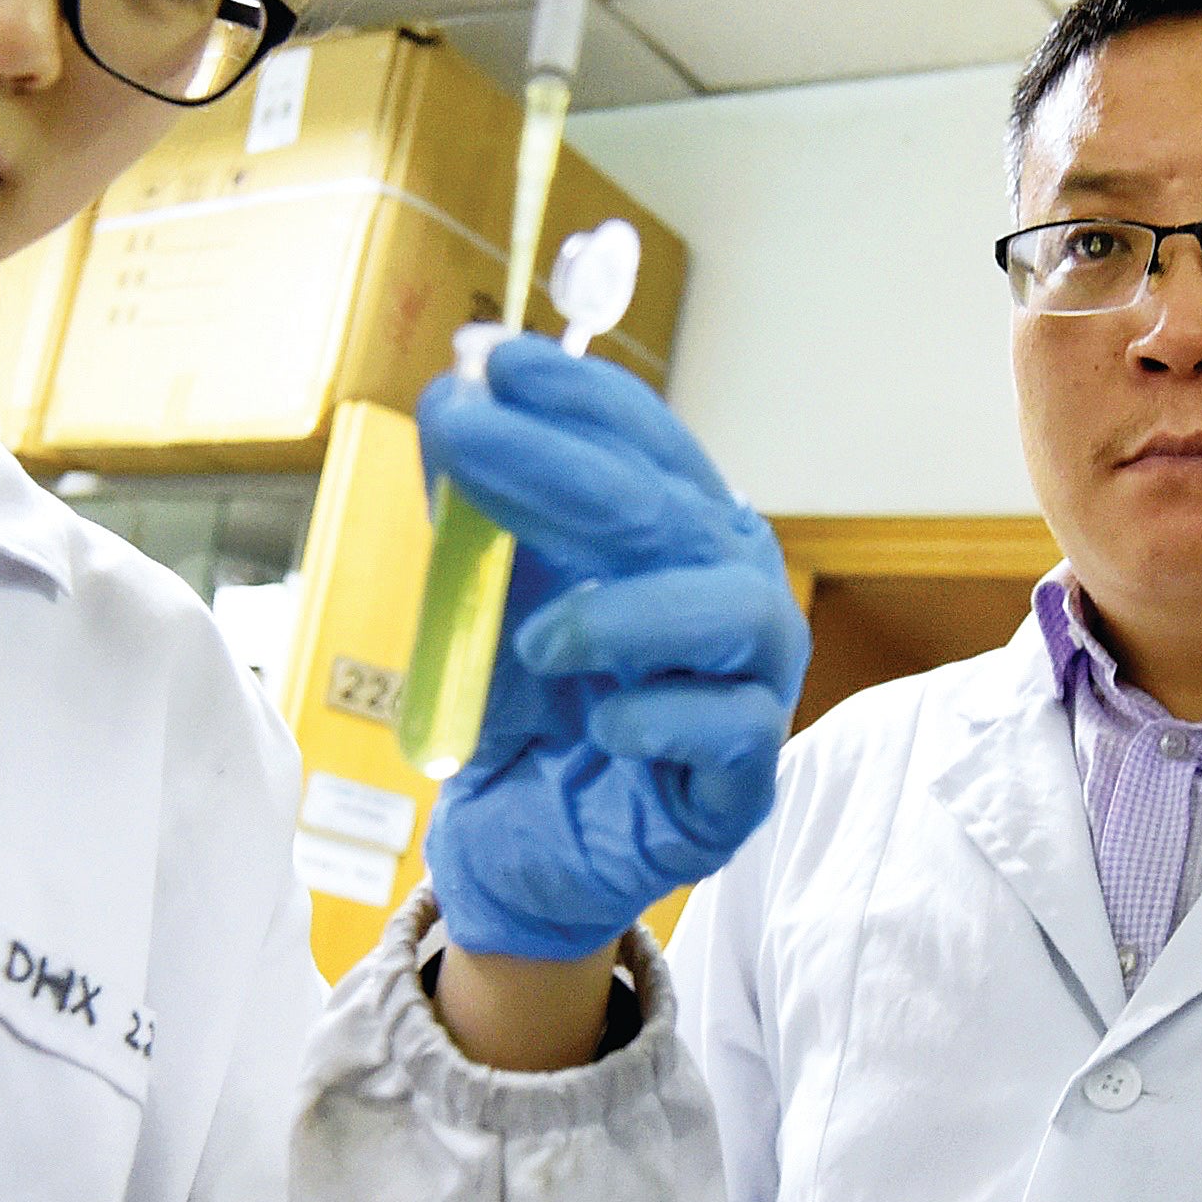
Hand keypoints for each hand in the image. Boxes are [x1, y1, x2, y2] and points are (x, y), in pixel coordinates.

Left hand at [416, 335, 809, 963]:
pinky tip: (603, 725)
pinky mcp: (743, 777)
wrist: (526, 843)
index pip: (642, 440)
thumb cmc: (530, 706)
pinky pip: (730, 729)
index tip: (488, 358)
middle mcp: (730, 587)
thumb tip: (449, 396)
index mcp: (680, 531)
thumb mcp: (487, 595)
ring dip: (627, 613)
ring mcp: (751, 681)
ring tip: (540, 641)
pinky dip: (658, 718)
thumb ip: (476, 508)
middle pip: (664, 509)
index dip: (572, 395)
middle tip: (470, 430)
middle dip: (559, 460)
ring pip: (732, 612)